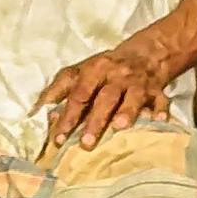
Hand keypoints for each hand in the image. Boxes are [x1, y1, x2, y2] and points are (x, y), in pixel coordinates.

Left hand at [38, 38, 171, 148]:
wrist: (145, 54)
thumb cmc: (105, 69)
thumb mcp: (80, 73)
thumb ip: (59, 91)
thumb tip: (36, 113)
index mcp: (93, 70)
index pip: (78, 94)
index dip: (68, 115)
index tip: (59, 138)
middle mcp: (115, 75)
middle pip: (104, 98)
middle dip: (95, 120)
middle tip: (86, 143)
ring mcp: (137, 83)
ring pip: (131, 97)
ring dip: (126, 112)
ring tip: (119, 128)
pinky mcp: (157, 90)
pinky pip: (161, 100)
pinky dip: (160, 110)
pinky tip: (159, 121)